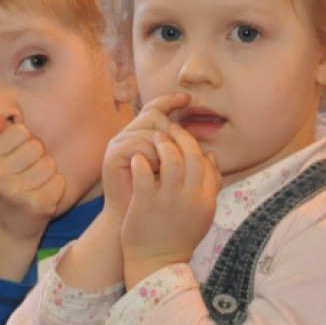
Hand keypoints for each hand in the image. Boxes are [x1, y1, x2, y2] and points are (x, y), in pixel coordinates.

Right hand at [0, 113, 65, 279]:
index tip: (17, 158)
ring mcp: (17, 192)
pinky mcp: (37, 206)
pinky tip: (43, 196)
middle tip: (26, 174)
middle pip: (36, 146)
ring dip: (47, 173)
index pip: (20, 131)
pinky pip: (60, 182)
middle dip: (37, 157)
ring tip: (34, 185)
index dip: (24, 142)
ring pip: (50, 164)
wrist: (5, 229)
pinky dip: (56, 188)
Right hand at [102, 92, 189, 222]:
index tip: (188, 99)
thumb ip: (194, 166)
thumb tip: (213, 155)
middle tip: (178, 151)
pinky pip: (138, 145)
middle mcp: (129, 136)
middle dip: (171, 130)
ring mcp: (119, 145)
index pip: (157, 108)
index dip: (171, 100)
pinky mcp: (112, 157)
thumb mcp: (182, 180)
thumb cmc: (160, 204)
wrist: (137, 225)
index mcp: (144, 137)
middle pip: (153, 113)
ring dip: (163, 148)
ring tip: (167, 168)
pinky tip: (157, 171)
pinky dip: (151, 156)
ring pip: (148, 129)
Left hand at [121, 123, 219, 287]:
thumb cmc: (178, 237)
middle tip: (169, 130)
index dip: (195, 146)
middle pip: (192, 155)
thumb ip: (210, 186)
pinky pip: (144, 172)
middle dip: (181, 137)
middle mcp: (192, 199)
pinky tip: (138, 158)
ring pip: (170, 159)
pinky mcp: (146, 204)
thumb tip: (211, 156)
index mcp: (207, 201)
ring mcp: (169, 201)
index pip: (207, 162)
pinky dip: (141, 161)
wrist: (156, 264)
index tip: (184, 139)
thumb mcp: (202, 214)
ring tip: (154, 138)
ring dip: (162, 143)